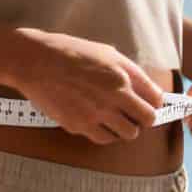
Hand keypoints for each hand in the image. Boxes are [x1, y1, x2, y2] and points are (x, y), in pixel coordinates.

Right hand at [6, 28, 166, 145]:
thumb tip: (146, 89)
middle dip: (144, 118)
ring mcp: (97, 113)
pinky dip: (106, 134)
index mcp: (123, 75)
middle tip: (133, 113)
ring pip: (128, 134)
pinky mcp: (80, 126)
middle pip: (147, 120)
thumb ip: (130, 71)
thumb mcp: (107, 52)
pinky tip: (99, 122)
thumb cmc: (70, 52)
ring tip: (115, 118)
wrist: (35, 62)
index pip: (156, 99)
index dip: (154, 102)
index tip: (149, 103)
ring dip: (126, 127)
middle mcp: (114, 96)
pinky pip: (104, 139)